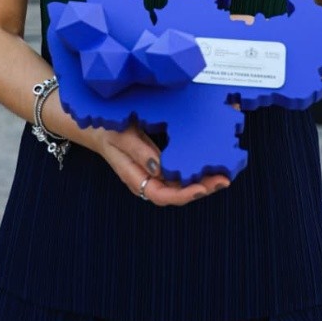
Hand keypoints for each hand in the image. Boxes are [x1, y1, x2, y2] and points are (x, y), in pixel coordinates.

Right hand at [76, 122, 229, 205]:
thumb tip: (160, 168)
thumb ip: (139, 151)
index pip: (162, 195)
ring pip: (180, 184)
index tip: (203, 188)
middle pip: (177, 192)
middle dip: (201, 189)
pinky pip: (178, 171)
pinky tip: (209, 162)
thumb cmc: (107, 130)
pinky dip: (194, 169)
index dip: (184, 194)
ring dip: (201, 180)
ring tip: (223, 173)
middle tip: (224, 179)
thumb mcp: (120, 136)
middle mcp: (146, 180)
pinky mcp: (159, 163)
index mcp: (135, 177)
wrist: (98, 125)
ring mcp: (154, 173)